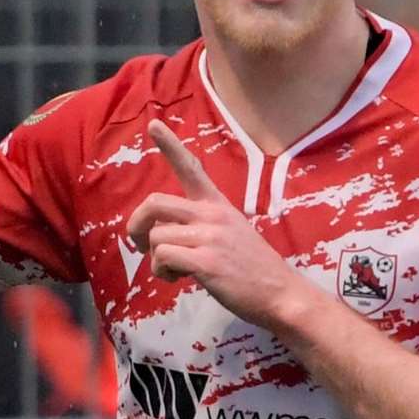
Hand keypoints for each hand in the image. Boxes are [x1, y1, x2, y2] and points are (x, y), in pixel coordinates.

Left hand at [126, 120, 309, 328]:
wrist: (281, 294)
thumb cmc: (252, 268)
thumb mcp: (231, 233)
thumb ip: (200, 226)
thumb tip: (163, 236)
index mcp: (218, 205)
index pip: (191, 168)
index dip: (169, 145)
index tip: (153, 124)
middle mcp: (213, 215)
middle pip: (155, 203)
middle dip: (137, 225)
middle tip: (143, 245)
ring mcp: (210, 237)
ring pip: (156, 236)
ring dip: (154, 259)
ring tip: (174, 271)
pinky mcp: (207, 262)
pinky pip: (163, 257)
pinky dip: (161, 272)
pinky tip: (178, 279)